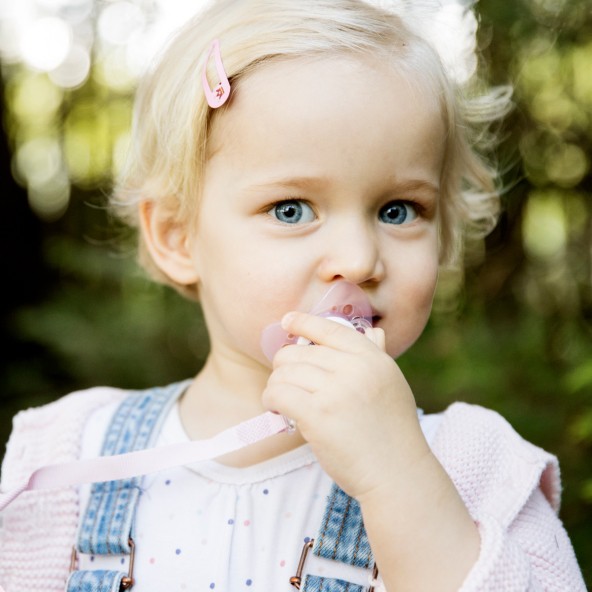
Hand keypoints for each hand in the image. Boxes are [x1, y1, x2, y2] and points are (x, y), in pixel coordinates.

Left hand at [261, 311, 430, 499]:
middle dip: (285, 366)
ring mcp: (336, 391)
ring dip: (276, 386)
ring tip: (281, 400)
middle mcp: (355, 368)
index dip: (304, 322)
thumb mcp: (392, 385)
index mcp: (373, 358)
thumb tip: (372, 333)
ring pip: (285, 372)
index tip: (287, 320)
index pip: (330, 329)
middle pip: (300, 352)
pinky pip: (279, 394)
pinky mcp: (318, 415)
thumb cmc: (393, 432)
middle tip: (286, 383)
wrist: (398, 474)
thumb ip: (377, 357)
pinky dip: (271, 400)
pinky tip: (276, 410)